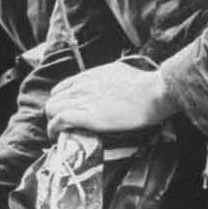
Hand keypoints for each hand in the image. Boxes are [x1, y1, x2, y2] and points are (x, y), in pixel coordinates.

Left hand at [45, 60, 179, 136]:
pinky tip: (55, 135)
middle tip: (63, 124)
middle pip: (54, 99)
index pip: (63, 88)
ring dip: (53, 121)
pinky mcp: (86, 116)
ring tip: (59, 131)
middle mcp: (82, 86)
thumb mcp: (120, 73)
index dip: (62, 101)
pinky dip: (53, 129)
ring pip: (52, 109)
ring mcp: (83, 100)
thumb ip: (107, 78)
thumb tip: (109, 85)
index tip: (68, 110)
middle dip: (55, 112)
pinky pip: (58, 121)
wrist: (155, 92)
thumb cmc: (147, 85)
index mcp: (90, 76)